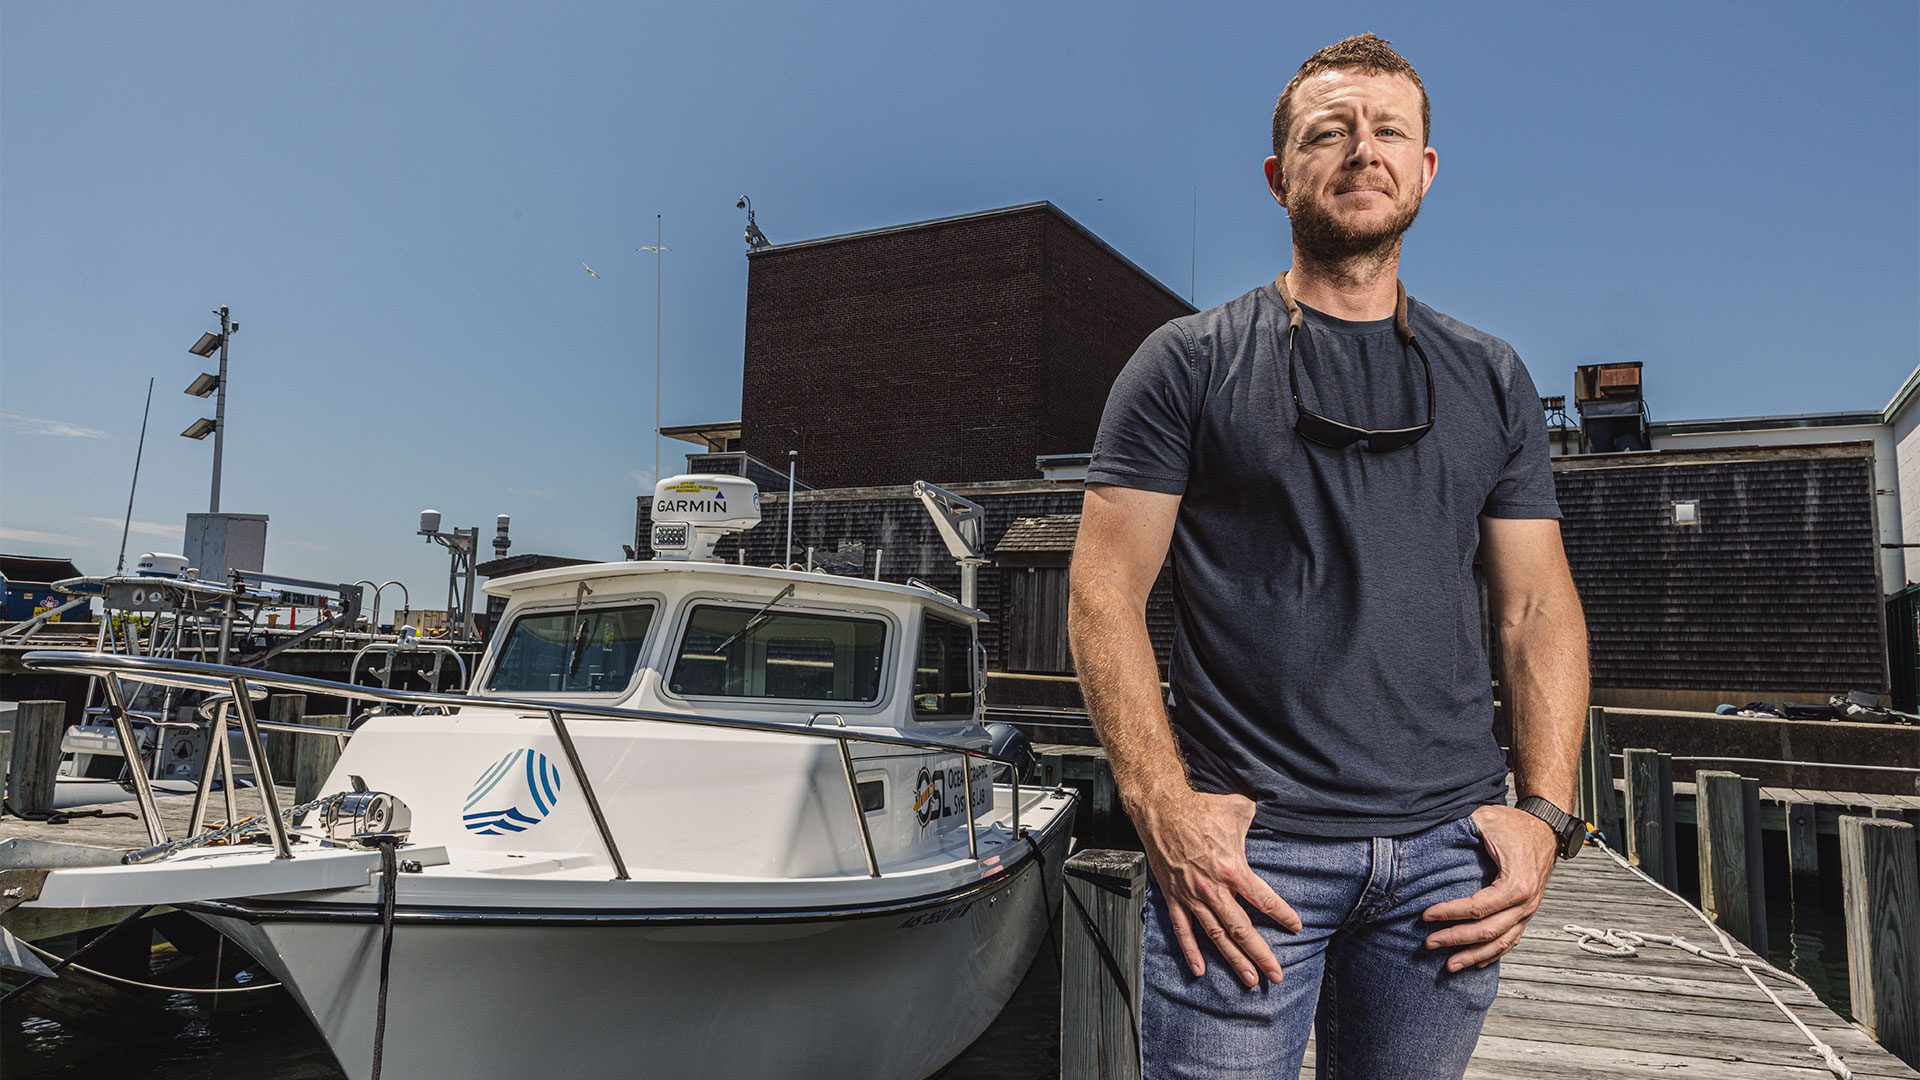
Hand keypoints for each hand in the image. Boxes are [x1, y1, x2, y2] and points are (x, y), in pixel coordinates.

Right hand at [1134, 789, 1301, 987]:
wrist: (1161, 809)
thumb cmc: (1200, 808)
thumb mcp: (1238, 809)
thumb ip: (1257, 818)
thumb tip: (1270, 814)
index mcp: (1233, 869)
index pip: (1264, 900)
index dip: (1282, 915)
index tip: (1296, 927)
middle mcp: (1214, 889)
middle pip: (1242, 929)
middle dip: (1261, 955)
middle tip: (1276, 975)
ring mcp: (1192, 896)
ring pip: (1216, 936)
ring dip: (1234, 960)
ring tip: (1249, 980)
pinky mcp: (1174, 897)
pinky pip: (1183, 930)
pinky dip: (1191, 952)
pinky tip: (1200, 970)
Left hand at [1421, 804, 1557, 969]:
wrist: (1545, 827)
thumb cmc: (1515, 824)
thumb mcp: (1486, 819)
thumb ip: (1461, 827)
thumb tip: (1429, 830)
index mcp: (1517, 883)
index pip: (1478, 908)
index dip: (1450, 913)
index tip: (1426, 915)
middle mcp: (1526, 903)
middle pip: (1488, 931)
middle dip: (1456, 939)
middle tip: (1429, 943)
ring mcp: (1528, 910)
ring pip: (1501, 942)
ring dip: (1474, 955)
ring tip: (1449, 965)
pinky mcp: (1526, 912)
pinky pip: (1511, 940)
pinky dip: (1493, 954)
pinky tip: (1476, 962)